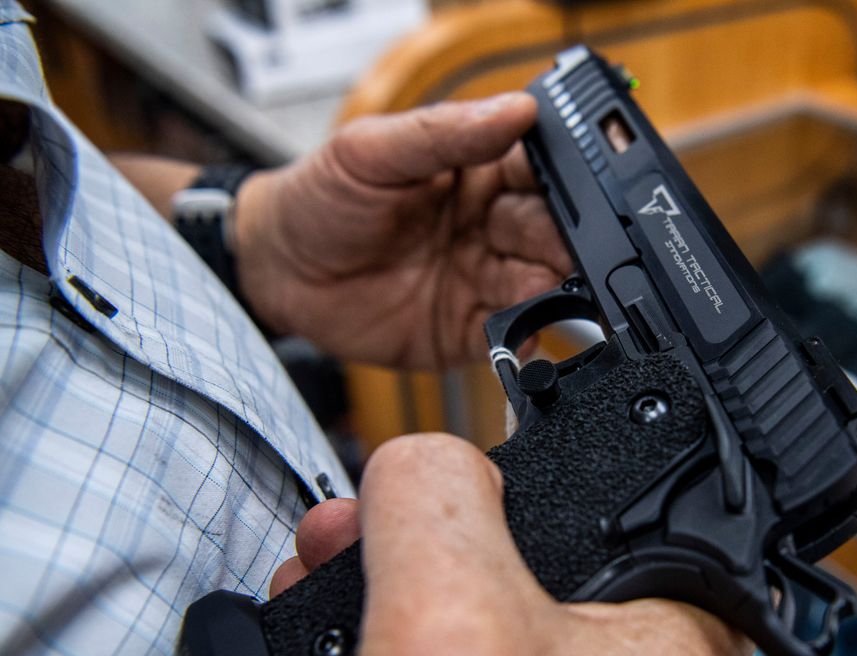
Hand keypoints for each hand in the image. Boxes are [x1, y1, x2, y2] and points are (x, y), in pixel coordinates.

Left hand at [235, 93, 571, 368]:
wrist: (275, 272)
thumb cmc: (320, 199)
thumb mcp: (371, 151)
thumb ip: (443, 133)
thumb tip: (517, 109)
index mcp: (478, 174)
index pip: (540, 172)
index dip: (563, 181)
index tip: (570, 192)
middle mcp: (491, 228)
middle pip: (550, 233)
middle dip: (562, 242)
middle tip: (559, 248)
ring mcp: (481, 281)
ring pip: (540, 286)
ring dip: (552, 290)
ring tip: (543, 289)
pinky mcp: (467, 331)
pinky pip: (510, 336)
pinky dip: (524, 336)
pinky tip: (524, 331)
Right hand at [272, 434, 751, 655]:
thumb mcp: (456, 629)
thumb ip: (442, 501)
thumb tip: (419, 460)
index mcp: (666, 652)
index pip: (651, 505)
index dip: (571, 457)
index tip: (510, 434)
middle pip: (526, 556)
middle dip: (426, 524)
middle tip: (364, 518)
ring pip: (459, 616)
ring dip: (376, 582)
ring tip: (318, 572)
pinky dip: (357, 655)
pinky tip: (304, 648)